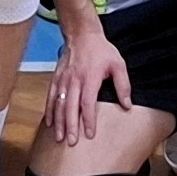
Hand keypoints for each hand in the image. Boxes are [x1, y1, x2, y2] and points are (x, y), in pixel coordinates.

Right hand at [46, 23, 129, 145]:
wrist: (82, 33)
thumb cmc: (101, 50)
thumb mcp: (118, 64)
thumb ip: (123, 85)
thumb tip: (127, 105)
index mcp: (90, 77)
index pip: (87, 102)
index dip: (88, 119)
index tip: (90, 134)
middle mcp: (74, 79)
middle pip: (71, 105)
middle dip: (70, 125)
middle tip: (71, 142)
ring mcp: (64, 78)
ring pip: (59, 102)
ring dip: (59, 121)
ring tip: (59, 138)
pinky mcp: (57, 77)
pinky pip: (52, 95)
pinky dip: (49, 110)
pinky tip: (49, 123)